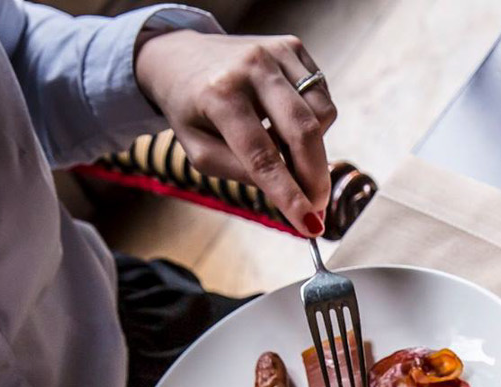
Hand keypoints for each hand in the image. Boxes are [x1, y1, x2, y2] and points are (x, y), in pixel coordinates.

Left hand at [135, 31, 336, 235]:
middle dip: (315, 177)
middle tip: (317, 206)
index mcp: (218, 94)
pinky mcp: (291, 46)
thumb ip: (240, 172)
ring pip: (321, 114)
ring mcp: (275, 52)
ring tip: (288, 152)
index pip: (262, 156)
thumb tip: (287, 189)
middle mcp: (250, 67)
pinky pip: (321, 96)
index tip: (310, 225)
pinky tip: (287, 122)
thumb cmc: (189, 109)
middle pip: (303, 131)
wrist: (178, 57)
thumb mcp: (199, 150)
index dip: (289, 194)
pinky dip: (313, 119)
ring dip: (313, 146)